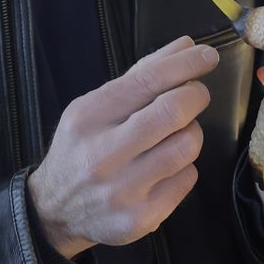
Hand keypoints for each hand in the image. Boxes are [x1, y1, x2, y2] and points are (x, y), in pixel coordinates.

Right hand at [29, 35, 216, 256]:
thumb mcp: (96, 107)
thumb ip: (140, 76)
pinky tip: (165, 167)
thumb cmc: (83, 148)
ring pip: (188, 145)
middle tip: (196, 94)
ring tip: (174, 134)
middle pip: (173, 112)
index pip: (148, 81)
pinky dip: (185, 166)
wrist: (55, 210)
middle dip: (196, 95)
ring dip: (191, 132)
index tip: (207, 56)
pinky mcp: (142, 218)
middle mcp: (102, 155)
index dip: (186, 64)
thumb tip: (186, 46)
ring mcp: (123, 191)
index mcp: (88, 118)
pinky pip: (188, 178)